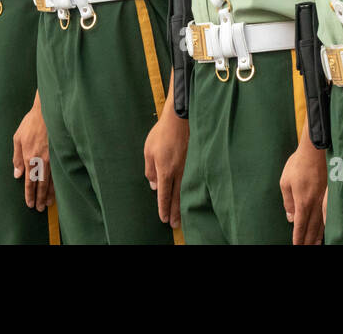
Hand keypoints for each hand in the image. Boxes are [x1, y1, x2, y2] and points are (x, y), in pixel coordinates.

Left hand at [11, 100, 51, 210]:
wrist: (47, 111)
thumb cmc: (30, 124)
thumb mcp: (17, 139)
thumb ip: (16, 158)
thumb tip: (17, 174)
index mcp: (29, 158)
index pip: (29, 182)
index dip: (29, 194)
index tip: (30, 204)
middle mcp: (41, 160)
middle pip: (41, 185)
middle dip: (41, 198)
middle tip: (41, 208)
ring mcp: (53, 157)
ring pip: (53, 180)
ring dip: (51, 193)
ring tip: (50, 203)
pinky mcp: (60, 152)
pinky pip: (60, 171)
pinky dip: (59, 182)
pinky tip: (59, 188)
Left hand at [143, 106, 188, 226]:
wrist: (180, 119)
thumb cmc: (162, 134)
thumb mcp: (148, 151)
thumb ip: (150, 171)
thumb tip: (154, 186)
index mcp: (165, 170)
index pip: (164, 195)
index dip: (164, 208)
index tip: (164, 219)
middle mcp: (178, 171)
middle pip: (177, 197)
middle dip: (175, 212)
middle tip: (174, 225)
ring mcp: (188, 167)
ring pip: (186, 190)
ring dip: (183, 205)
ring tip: (182, 216)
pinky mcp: (194, 161)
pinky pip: (191, 181)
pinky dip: (190, 192)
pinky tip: (190, 196)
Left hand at [279, 143, 326, 244]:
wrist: (316, 150)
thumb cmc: (298, 164)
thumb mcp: (285, 182)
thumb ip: (288, 202)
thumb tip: (290, 217)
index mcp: (303, 201)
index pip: (300, 225)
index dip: (298, 237)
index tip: (296, 246)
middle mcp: (315, 203)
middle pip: (312, 227)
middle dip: (309, 240)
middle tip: (306, 248)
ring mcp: (324, 198)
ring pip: (322, 221)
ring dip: (318, 235)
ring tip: (316, 244)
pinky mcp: (330, 192)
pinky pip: (328, 212)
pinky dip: (326, 223)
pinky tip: (326, 227)